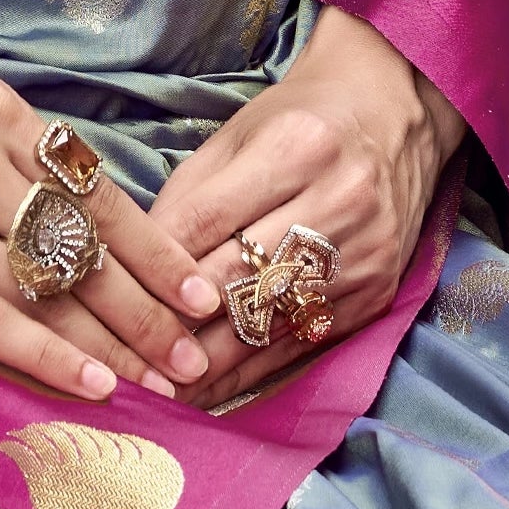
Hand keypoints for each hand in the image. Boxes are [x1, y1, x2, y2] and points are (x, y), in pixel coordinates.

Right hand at [0, 17, 221, 408]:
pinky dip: (46, 355)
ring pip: (46, 287)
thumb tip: (61, 216)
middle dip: (149, 307)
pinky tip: (88, 387)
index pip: (95, 187)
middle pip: (83, 243)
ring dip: (112, 343)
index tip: (199, 291)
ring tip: (160, 386)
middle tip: (200, 357)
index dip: (155, 248)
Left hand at [145, 7, 464, 407]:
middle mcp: (339, 201)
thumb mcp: (240, 133)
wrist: (394, 116)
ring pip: (270, 323)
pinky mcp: (376, 295)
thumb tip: (140, 262)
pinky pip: (301, 345)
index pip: (209, 217)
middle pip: (239, 278)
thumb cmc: (302, 119)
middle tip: (122, 359)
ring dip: (208, 365)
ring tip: (155, 393)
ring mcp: (364, 254)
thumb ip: (190, 194)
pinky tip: (209, 392)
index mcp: (297, 147)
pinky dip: (250, 372)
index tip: (114, 301)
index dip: (158, 265)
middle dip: (176, 323)